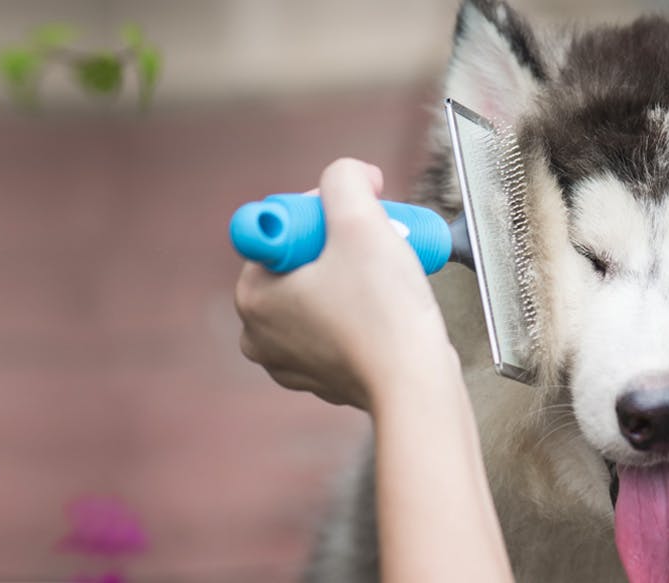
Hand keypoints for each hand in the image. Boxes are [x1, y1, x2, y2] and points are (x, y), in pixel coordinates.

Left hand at [234, 158, 457, 409]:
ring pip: (321, 292)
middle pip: (301, 259)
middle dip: (340, 243)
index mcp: (252, 295)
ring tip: (385, 278)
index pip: (281, 229)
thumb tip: (348, 175)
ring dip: (351, 276)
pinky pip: (337, 325)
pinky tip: (384, 311)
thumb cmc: (384, 312)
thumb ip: (343, 178)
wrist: (416, 384)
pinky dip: (358, 312)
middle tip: (378, 242)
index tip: (355, 219)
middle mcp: (259, 333)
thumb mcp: (360, 219)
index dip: (322, 212)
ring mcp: (288, 360)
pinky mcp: (321, 377)